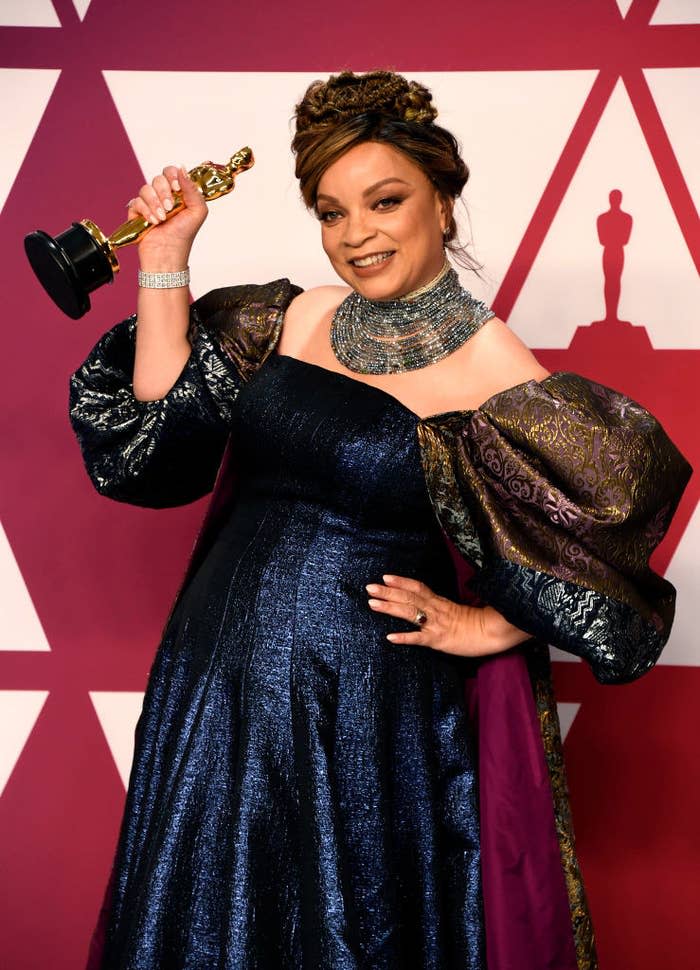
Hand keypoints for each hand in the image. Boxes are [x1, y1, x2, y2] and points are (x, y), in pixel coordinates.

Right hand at [126, 163, 207, 266]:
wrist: (168, 253)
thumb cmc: (184, 235)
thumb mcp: (198, 211)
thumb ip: (193, 189)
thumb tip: (182, 168)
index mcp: (178, 193)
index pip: (171, 172)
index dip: (172, 176)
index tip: (177, 188)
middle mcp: (163, 196)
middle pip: (158, 178)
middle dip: (164, 192)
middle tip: (170, 208)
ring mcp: (149, 203)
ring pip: (146, 189)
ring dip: (155, 203)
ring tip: (162, 219)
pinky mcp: (136, 212)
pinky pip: (136, 201)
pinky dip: (145, 211)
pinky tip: (152, 222)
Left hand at [365, 574, 529, 657]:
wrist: (494, 633)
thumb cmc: (477, 622)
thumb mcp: (457, 610)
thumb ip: (441, 606)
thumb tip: (426, 603)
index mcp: (440, 602)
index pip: (418, 587)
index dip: (401, 581)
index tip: (385, 576)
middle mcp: (436, 610)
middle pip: (408, 597)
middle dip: (388, 592)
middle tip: (369, 587)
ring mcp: (436, 625)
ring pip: (410, 613)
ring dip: (390, 608)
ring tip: (372, 604)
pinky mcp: (439, 641)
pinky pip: (420, 639)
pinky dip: (405, 637)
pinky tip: (389, 637)